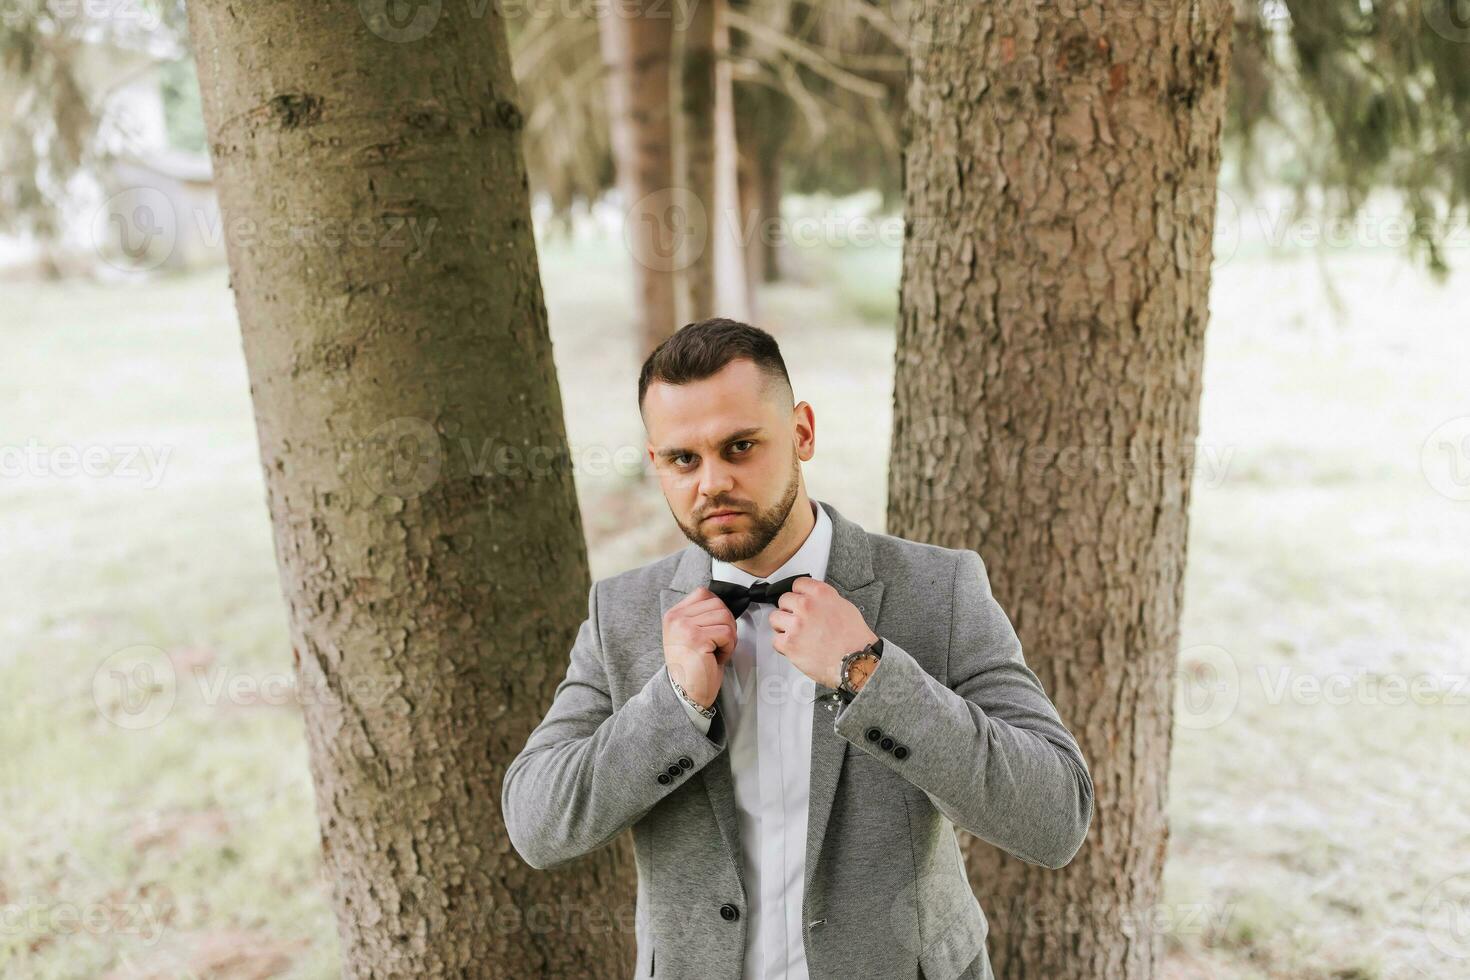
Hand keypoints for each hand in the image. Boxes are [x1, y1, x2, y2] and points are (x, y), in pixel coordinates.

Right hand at [662, 587, 736, 709]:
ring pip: (725, 617)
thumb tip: (722, 603)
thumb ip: (700, 616)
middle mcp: (676, 618)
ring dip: (728, 637)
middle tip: (717, 644)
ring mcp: (685, 627)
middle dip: (726, 625)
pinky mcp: (696, 639)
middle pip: (718, 604)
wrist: (685, 694)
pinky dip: (728, 648)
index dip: (718, 610)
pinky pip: (727, 633)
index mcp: (674, 615)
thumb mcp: (690, 634)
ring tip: (715, 651)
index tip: (713, 630)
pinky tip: (716, 658)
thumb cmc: (693, 667)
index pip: (704, 594)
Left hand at [769, 578, 878, 688]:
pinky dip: (783, 645)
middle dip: (789, 610)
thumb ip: (825, 601)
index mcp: (821, 593)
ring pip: (775, 618)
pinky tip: (794, 646)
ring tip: (793, 633)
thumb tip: (815, 601)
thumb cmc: (854, 639)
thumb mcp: (845, 607)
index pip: (797, 584)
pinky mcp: (789, 643)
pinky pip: (775, 640)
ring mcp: (796, 624)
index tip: (798, 600)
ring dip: (782, 625)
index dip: (798, 594)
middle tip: (797, 620)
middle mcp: (806, 606)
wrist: (855, 662)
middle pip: (784, 600)